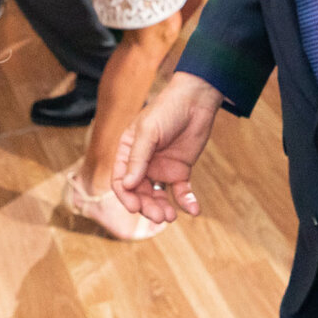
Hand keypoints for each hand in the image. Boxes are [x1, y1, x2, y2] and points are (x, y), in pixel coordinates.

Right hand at [113, 73, 224, 223]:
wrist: (196, 100)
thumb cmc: (167, 110)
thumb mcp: (148, 133)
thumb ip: (137, 159)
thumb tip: (126, 186)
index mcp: (127, 152)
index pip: (121, 181)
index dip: (126, 197)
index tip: (135, 208)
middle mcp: (142, 164)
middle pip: (139, 193)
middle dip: (147, 207)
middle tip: (160, 216)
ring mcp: (161, 168)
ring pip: (158, 196)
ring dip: (163, 208)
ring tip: (171, 217)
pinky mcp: (180, 170)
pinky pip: (181, 191)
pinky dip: (186, 202)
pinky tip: (193, 210)